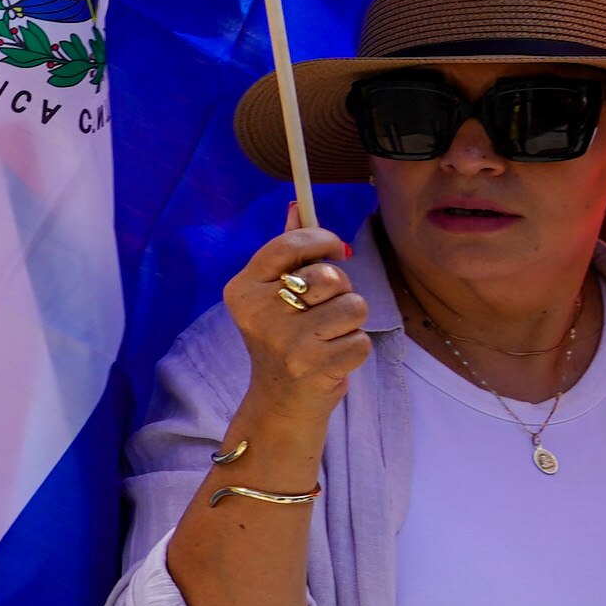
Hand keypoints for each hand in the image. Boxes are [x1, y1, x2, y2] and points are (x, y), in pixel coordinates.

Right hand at [224, 222, 369, 430]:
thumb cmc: (283, 338)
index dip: (322, 240)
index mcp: (243, 289)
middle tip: (324, 308)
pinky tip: (333, 357)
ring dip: (352, 321)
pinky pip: (361, 339)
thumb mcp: (273, 294)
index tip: (336, 249)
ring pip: (354, 306)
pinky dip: (356, 349)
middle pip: (331, 275)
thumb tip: (297, 206)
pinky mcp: (313, 366)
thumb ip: (287, 252)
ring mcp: (285, 341)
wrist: (279, 400)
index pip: (289, 245)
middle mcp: (259, 312)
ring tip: (330, 334)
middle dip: (341, 289)